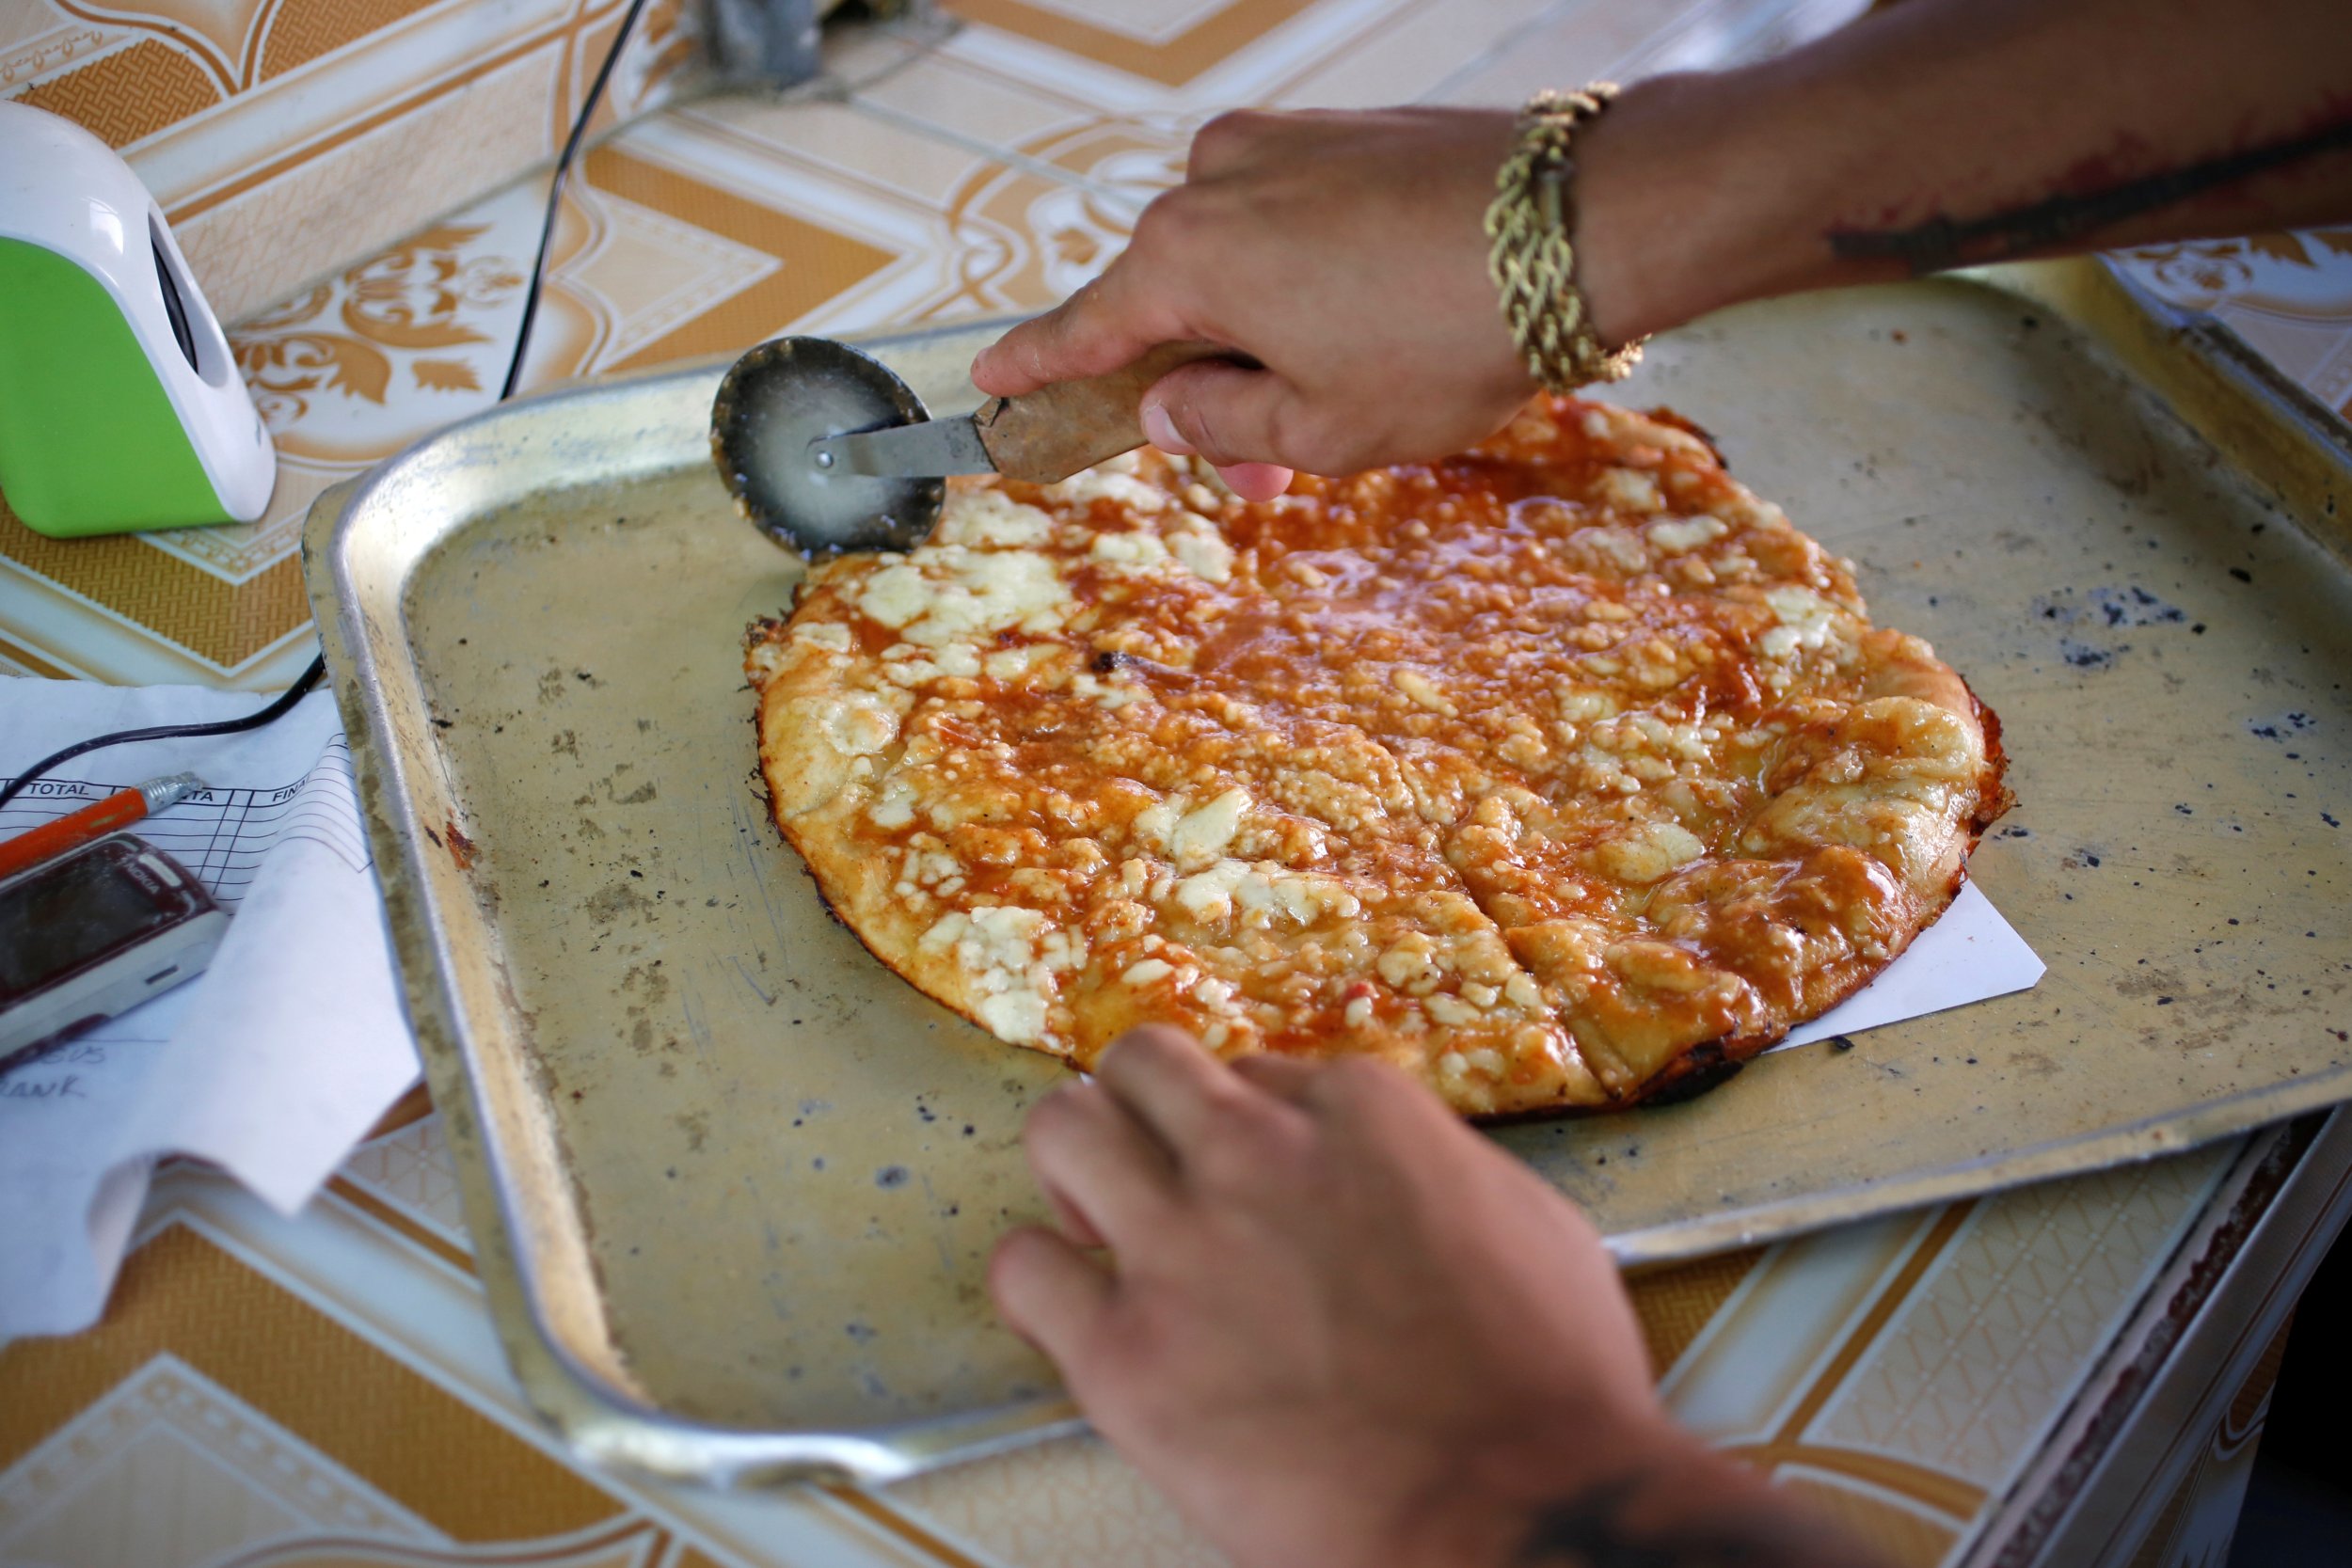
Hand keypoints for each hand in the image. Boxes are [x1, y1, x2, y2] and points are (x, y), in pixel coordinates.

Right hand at [971, 109, 1538, 498]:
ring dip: (1267, 336)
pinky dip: (1313, 280)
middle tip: (1260, 475)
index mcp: (1186, 256)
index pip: (1085, 326)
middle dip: (1204, 387)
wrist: (1585, 222)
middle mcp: (1217, 180)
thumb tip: (1169, 407)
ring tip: (1346, 404)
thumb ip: (1223, 426)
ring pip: (1242, 257)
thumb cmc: (1448, 335)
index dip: (1037, 369)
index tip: (993, 386)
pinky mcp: (1349, 129)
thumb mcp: (1322, 429)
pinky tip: (1378, 329)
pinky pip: (1299, 217)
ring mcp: (1287, 141)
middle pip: (1174, 298)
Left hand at [988, 1028, 1869, 1567]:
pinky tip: (1075, 1315)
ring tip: (1093, 1218)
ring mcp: (1181, 1246)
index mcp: (1362, 1113)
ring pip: (1063, 1129)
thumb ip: (1437, 1169)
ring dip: (1074, 1166)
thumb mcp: (1530, 1222)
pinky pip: (1022, 1271)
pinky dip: (1038, 1282)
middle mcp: (1257, 1154)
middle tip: (1152, 1167)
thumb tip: (1401, 1173)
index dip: (1255, 1131)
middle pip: (1144, 1066)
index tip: (1259, 1176)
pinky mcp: (1124, 1351)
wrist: (1520, 1516)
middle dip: (1144, 1110)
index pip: (1262, 1073)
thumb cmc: (1552, 1393)